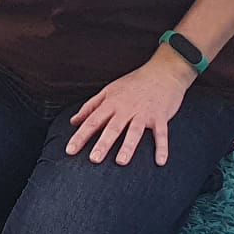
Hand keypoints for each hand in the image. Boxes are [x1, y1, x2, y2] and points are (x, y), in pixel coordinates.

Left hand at [65, 50, 195, 165]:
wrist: (163, 71)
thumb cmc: (134, 83)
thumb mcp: (109, 90)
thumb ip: (90, 106)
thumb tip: (73, 121)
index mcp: (112, 103)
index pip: (93, 121)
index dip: (80, 136)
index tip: (70, 150)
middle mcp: (126, 109)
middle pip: (113, 128)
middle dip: (103, 143)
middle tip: (94, 159)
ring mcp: (144, 113)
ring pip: (134, 131)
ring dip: (128, 146)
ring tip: (121, 161)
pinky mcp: (160, 116)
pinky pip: (161, 134)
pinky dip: (162, 147)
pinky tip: (160, 162)